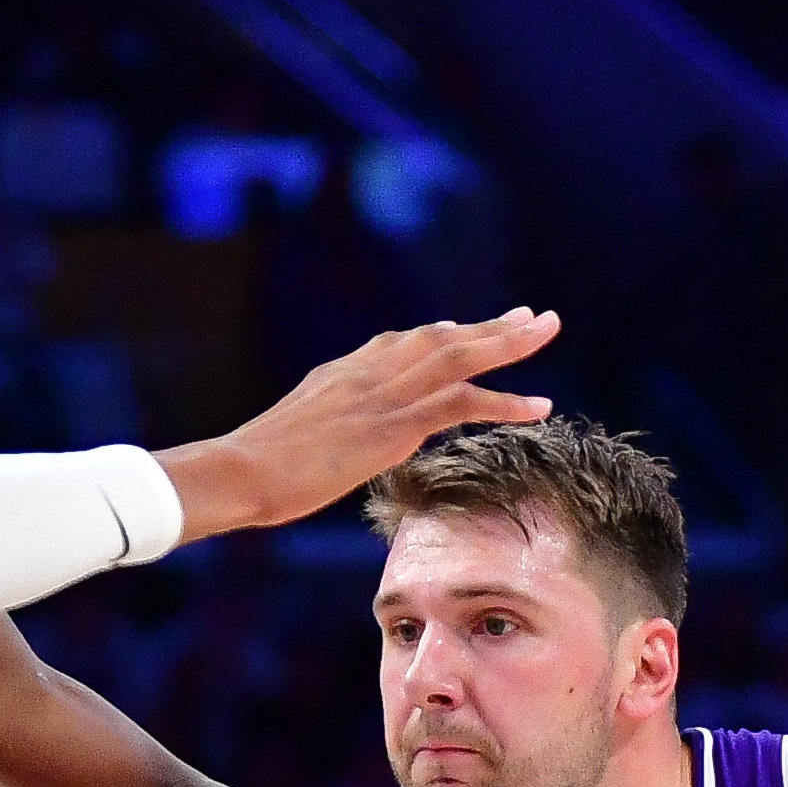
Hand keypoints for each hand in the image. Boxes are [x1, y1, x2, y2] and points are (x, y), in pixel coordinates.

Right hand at [157, 312, 561, 539]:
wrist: (241, 471)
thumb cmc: (252, 471)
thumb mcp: (293, 441)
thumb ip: (322, 432)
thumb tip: (332, 447)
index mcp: (344, 373)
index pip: (402, 344)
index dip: (443, 336)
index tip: (471, 329)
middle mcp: (369, 371)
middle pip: (439, 338)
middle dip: (488, 326)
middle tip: (531, 316)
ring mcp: (384, 394)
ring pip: (459, 356)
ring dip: (508, 342)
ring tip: (546, 330)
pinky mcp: (395, 424)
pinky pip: (462, 404)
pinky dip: (505, 401)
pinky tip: (540, 404)